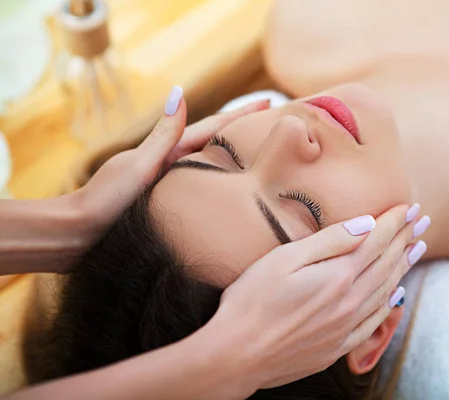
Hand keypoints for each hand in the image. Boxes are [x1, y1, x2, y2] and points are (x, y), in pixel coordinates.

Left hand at [69, 87, 269, 257]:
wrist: (79, 233)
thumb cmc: (106, 200)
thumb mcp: (138, 165)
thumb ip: (163, 135)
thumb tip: (180, 91)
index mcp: (168, 151)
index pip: (213, 127)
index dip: (241, 114)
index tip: (269, 101)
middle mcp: (171, 163)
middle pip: (215, 141)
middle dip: (243, 130)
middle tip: (273, 123)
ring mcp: (170, 182)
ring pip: (211, 163)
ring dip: (235, 153)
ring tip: (262, 151)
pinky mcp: (168, 202)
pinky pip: (203, 185)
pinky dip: (219, 178)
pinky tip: (231, 187)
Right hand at [198, 204, 426, 393]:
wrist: (237, 355)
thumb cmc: (252, 302)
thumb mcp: (284, 260)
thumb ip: (328, 242)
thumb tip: (366, 225)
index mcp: (337, 276)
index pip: (375, 241)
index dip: (394, 222)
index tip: (409, 207)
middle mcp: (349, 302)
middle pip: (386, 263)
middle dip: (405, 238)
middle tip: (422, 220)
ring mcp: (346, 327)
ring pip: (386, 290)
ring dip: (403, 267)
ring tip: (417, 248)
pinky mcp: (338, 346)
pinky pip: (374, 321)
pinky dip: (389, 304)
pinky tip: (395, 295)